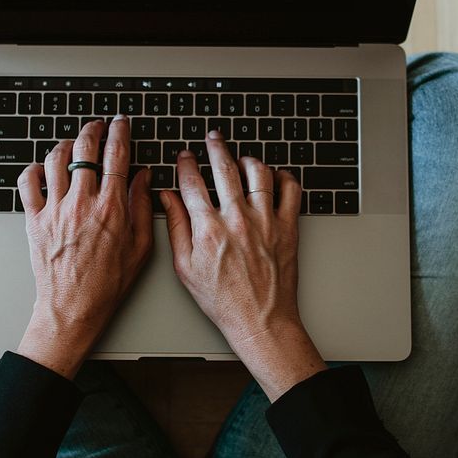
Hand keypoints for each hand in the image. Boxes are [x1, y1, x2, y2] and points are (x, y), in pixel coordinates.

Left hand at [16, 116, 151, 377]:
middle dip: (93, 130)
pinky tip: (44, 169)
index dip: (120, 133)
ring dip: (66, 144)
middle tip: (97, 126)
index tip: (121, 124)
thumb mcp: (139, 248)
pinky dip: (35, 169)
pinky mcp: (34, 220)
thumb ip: (142, 207)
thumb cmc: (107, 284)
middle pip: (85, 149)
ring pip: (56, 159)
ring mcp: (55, 209)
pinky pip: (28, 182)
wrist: (72, 308)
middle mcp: (82, 203)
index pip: (116, 156)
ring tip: (73, 143)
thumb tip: (143, 177)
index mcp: (111, 208)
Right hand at [161, 131, 325, 400]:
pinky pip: (290, 189)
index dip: (185, 164)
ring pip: (259, 172)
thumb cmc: (222, 300)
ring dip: (248, 159)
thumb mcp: (185, 267)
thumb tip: (167, 198)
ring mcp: (265, 221)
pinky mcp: (288, 227)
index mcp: (208, 229)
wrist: (260, 320)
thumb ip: (176, 227)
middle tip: (212, 137)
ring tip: (241, 157)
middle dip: (215, 147)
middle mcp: (237, 220)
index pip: (192, 182)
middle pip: (224, 168)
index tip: (184, 156)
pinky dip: (283, 177)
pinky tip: (274, 176)